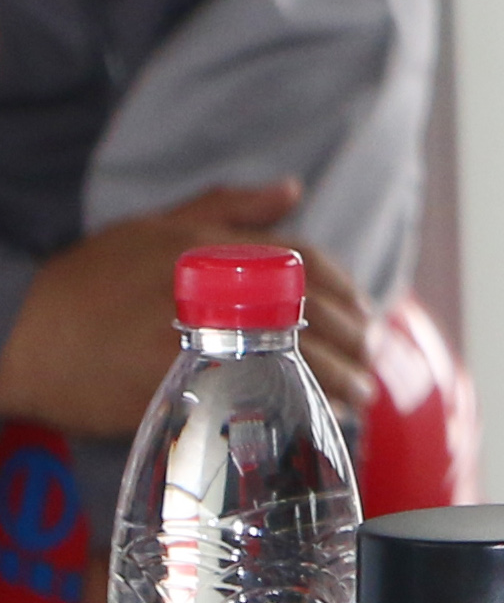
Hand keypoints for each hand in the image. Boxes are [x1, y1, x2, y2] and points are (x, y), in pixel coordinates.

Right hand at [0, 182, 374, 434]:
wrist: (19, 337)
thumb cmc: (85, 284)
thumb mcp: (149, 228)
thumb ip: (227, 207)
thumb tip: (292, 188)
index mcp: (212, 245)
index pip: (309, 262)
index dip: (348, 290)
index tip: (366, 313)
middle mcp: (213, 285)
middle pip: (314, 313)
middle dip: (353, 340)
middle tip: (369, 362)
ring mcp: (201, 334)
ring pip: (299, 355)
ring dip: (340, 377)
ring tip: (357, 395)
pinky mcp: (186, 381)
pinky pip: (264, 394)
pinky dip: (300, 403)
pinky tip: (316, 414)